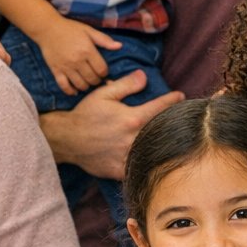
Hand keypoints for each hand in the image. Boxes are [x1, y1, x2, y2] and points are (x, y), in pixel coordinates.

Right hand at [36, 17, 120, 94]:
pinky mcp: (56, 71)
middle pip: (92, 79)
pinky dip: (71, 91)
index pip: (102, 69)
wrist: (47, 29)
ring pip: (80, 85)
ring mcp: (66, 67)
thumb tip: (119, 46)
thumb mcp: (89, 31)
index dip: (105, 73)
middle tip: (96, 78)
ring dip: (86, 86)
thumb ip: (104, 39)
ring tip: (87, 83)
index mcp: (88, 51)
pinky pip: (64, 86)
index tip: (103, 72)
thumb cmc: (70, 28)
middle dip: (97, 81)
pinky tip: (75, 91)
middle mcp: (78, 61)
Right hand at [39, 72, 184, 178]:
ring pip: (153, 151)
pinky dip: (146, 162)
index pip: (160, 107)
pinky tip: (154, 158)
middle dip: (172, 122)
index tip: (180, 96)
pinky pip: (139, 167)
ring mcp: (126, 156)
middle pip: (161, 130)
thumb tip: (144, 76)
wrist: (66, 139)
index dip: (172, 100)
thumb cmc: (85, 114)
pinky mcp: (120, 170)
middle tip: (180, 117)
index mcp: (131, 118)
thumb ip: (126, 85)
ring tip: (172, 137)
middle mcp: (132, 139)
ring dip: (162, 143)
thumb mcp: (104, 94)